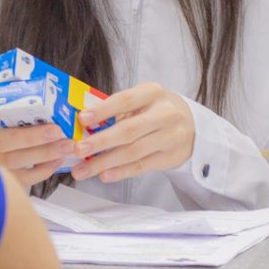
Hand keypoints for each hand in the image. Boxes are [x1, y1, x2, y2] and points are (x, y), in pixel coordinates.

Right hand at [0, 88, 71, 188]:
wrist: (18, 124)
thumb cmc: (18, 107)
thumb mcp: (15, 91)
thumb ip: (22, 88)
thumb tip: (41, 81)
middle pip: (0, 141)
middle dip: (31, 138)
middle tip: (57, 131)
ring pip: (11, 162)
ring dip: (42, 154)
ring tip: (66, 146)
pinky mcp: (6, 175)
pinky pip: (20, 179)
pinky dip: (41, 171)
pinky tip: (57, 160)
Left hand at [70, 83, 196, 182]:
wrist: (191, 125)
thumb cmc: (155, 110)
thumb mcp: (141, 101)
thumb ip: (116, 110)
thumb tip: (83, 126)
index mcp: (152, 93)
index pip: (125, 101)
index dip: (103, 110)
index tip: (82, 119)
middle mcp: (165, 114)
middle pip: (129, 130)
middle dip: (101, 141)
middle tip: (78, 150)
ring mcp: (171, 137)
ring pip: (134, 152)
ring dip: (105, 162)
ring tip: (83, 170)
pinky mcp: (171, 157)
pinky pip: (142, 166)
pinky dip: (121, 172)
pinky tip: (105, 175)